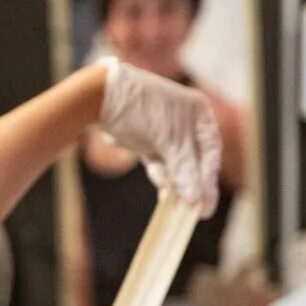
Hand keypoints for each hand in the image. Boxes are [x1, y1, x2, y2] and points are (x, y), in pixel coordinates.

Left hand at [99, 58, 220, 215]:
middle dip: (188, 182)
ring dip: (170, 178)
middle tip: (188, 210)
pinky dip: (157, 171)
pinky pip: (156, 158)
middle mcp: (183, 117)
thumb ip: (185, 169)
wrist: (95, 95)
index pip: (210, 151)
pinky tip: (157, 181)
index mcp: (197, 111)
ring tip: (169, 196)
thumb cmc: (139, 112)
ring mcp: (163, 126)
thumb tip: (197, 199)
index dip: (208, 181)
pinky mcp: (143, 135)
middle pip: (192, 158)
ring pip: (173, 161)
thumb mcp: (167, 142)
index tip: (205, 208)